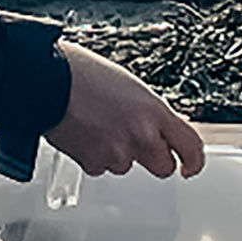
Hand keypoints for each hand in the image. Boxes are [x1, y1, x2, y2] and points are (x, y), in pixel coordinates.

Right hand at [45, 43, 206, 179]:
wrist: (47, 81)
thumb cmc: (83, 73)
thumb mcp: (130, 87)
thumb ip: (150, 112)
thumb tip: (160, 129)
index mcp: (154, 111)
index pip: (191, 146)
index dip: (194, 161)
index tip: (190, 167)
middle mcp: (141, 136)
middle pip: (163, 167)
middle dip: (153, 158)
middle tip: (135, 140)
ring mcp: (117, 153)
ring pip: (127, 165)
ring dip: (118, 152)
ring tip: (99, 125)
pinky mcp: (93, 164)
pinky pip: (101, 167)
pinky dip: (95, 155)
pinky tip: (84, 133)